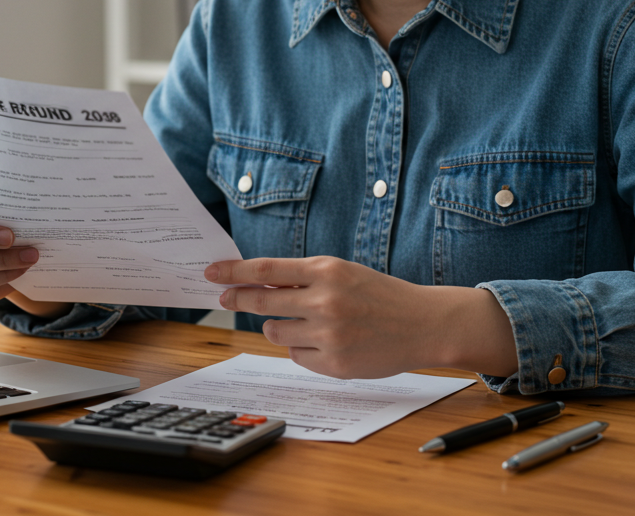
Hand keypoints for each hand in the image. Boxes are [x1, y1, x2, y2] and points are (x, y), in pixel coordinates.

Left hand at [206, 256, 518, 378]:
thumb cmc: (379, 295)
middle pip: (261, 302)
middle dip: (239, 299)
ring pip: (275, 332)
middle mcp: (325, 302)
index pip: (267, 270)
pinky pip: (295, 355)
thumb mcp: (343, 273)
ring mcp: (329, 335)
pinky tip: (326, 342)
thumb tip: (257, 283)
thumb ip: (303, 278)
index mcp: (327, 271)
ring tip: (304, 321)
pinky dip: (301, 348)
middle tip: (226, 298)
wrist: (423, 324)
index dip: (234, 272)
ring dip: (278, 326)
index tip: (211, 272)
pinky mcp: (334, 364)